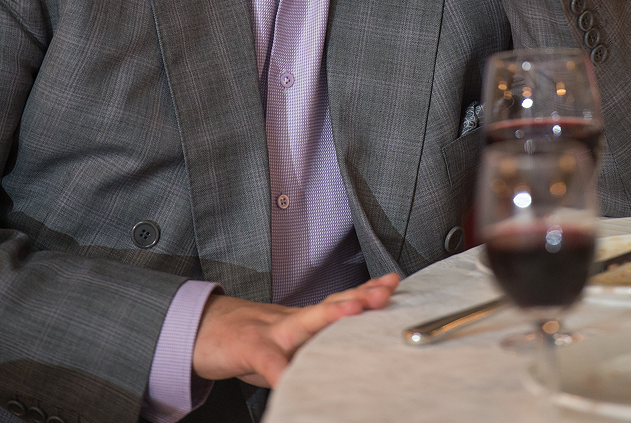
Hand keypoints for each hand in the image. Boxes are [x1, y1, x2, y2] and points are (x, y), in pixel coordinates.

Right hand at [192, 272, 398, 387]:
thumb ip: (314, 345)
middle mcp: (291, 319)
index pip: (339, 301)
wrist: (203, 328)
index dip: (367, 292)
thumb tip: (352, 356)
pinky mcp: (247, 348)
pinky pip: (267, 360)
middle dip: (359, 297)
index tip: (394, 284)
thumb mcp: (286, 343)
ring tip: (354, 310)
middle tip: (384, 294)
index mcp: (303, 319)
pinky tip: (289, 379)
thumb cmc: (249, 338)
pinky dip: (279, 369)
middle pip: (328, 304)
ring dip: (329, 314)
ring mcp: (270, 330)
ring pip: (303, 320)